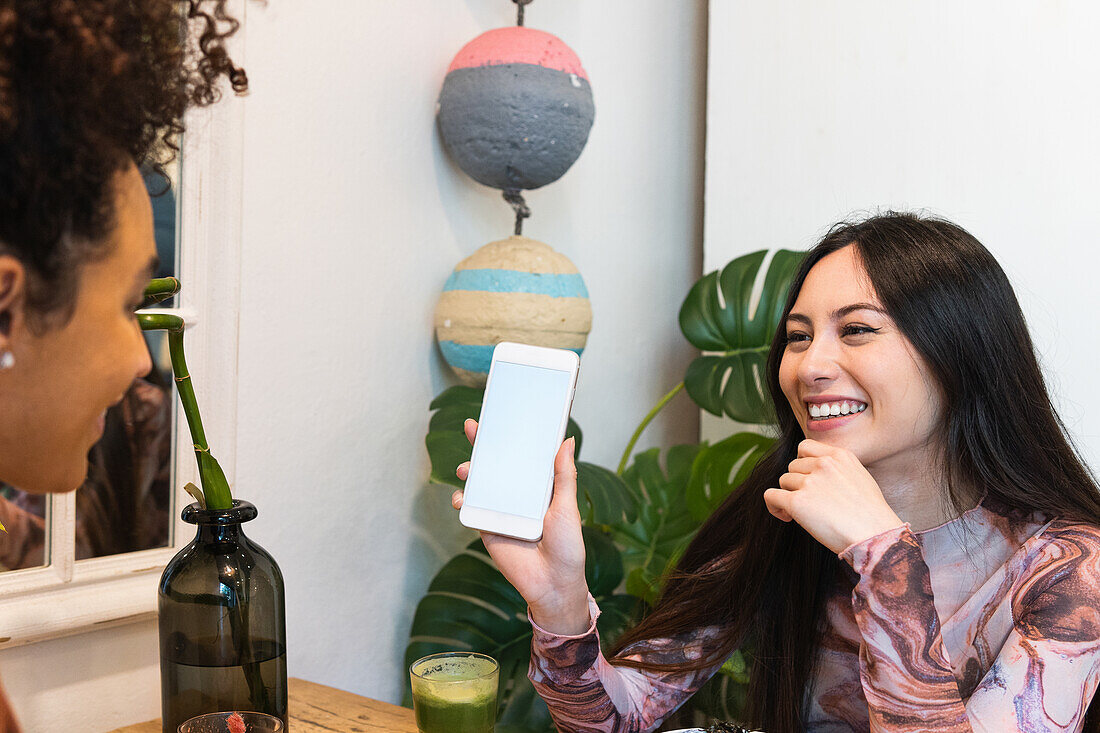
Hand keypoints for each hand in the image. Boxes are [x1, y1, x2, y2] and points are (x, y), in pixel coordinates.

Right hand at [452, 419, 591, 634]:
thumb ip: (563, 475)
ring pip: (480, 484)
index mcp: (537, 488)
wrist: (553, 585)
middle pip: (497, 465)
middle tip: (474, 427)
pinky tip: (463, 497)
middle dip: (483, 446)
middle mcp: (517, 496)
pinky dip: (463, 501)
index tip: (501, 417)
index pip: (522, 457)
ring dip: (470, 472)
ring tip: (467, 468)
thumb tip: (567, 440)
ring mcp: (501, 511)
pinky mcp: (487, 528)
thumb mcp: (567, 507)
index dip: (511, 437)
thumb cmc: (568, 547)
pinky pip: (471, 511)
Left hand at [762, 439, 904, 553]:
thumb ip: (838, 469)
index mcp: (840, 455)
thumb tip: (817, 474)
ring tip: (801, 512)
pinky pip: (771, 496)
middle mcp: (824, 464)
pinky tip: (786, 516)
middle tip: (809, 501)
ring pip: (784, 481)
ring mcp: (810, 482)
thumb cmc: (871, 516)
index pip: (805, 446)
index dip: (802, 462)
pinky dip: (774, 506)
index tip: (808, 477)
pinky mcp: (798, 502)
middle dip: (797, 482)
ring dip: (789, 495)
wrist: (876, 536)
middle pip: (793, 465)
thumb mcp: (860, 478)